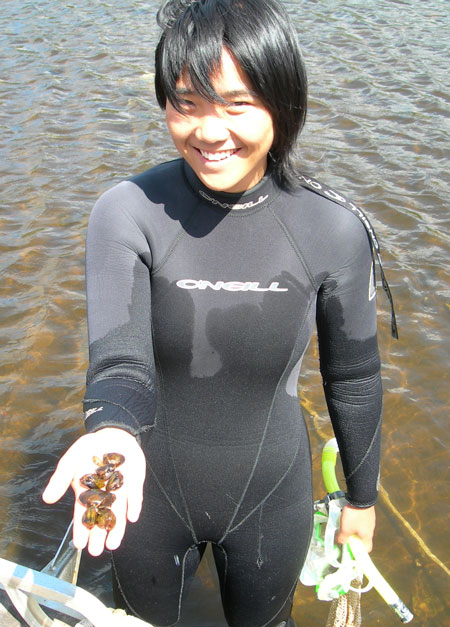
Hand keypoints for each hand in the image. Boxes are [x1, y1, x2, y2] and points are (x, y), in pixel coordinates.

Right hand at [42, 427, 145, 555]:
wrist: (111, 434)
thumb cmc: (88, 448)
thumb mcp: (70, 461)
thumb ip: (60, 479)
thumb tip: (47, 499)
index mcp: (86, 492)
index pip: (82, 514)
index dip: (81, 529)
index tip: (79, 544)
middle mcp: (103, 495)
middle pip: (100, 518)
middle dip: (98, 534)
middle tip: (95, 551)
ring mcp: (120, 490)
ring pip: (118, 513)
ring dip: (116, 528)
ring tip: (112, 545)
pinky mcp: (135, 483)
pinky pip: (135, 497)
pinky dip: (134, 506)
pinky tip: (132, 517)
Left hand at [336, 504, 375, 552]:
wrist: (361, 496)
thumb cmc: (354, 515)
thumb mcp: (345, 529)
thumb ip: (343, 538)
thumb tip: (342, 542)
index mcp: (367, 536)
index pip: (367, 549)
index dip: (359, 551)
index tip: (351, 548)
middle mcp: (371, 529)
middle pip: (363, 538)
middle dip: (354, 538)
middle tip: (345, 535)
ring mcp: (370, 519)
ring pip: (362, 528)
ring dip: (354, 528)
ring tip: (345, 523)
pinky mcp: (368, 512)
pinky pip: (362, 519)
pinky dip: (356, 520)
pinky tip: (349, 515)